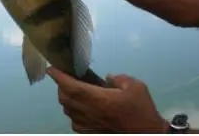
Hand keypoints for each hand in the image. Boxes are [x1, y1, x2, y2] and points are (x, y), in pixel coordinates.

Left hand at [47, 67, 168, 133]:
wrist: (146, 134)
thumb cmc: (141, 110)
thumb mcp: (135, 86)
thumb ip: (118, 78)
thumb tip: (107, 77)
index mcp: (98, 100)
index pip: (70, 87)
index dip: (58, 77)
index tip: (51, 68)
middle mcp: (89, 113)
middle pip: (64, 98)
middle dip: (61, 85)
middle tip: (66, 76)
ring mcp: (87, 125)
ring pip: (67, 110)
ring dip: (66, 98)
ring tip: (74, 89)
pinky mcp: (89, 133)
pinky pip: (73, 120)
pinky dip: (72, 110)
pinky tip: (82, 106)